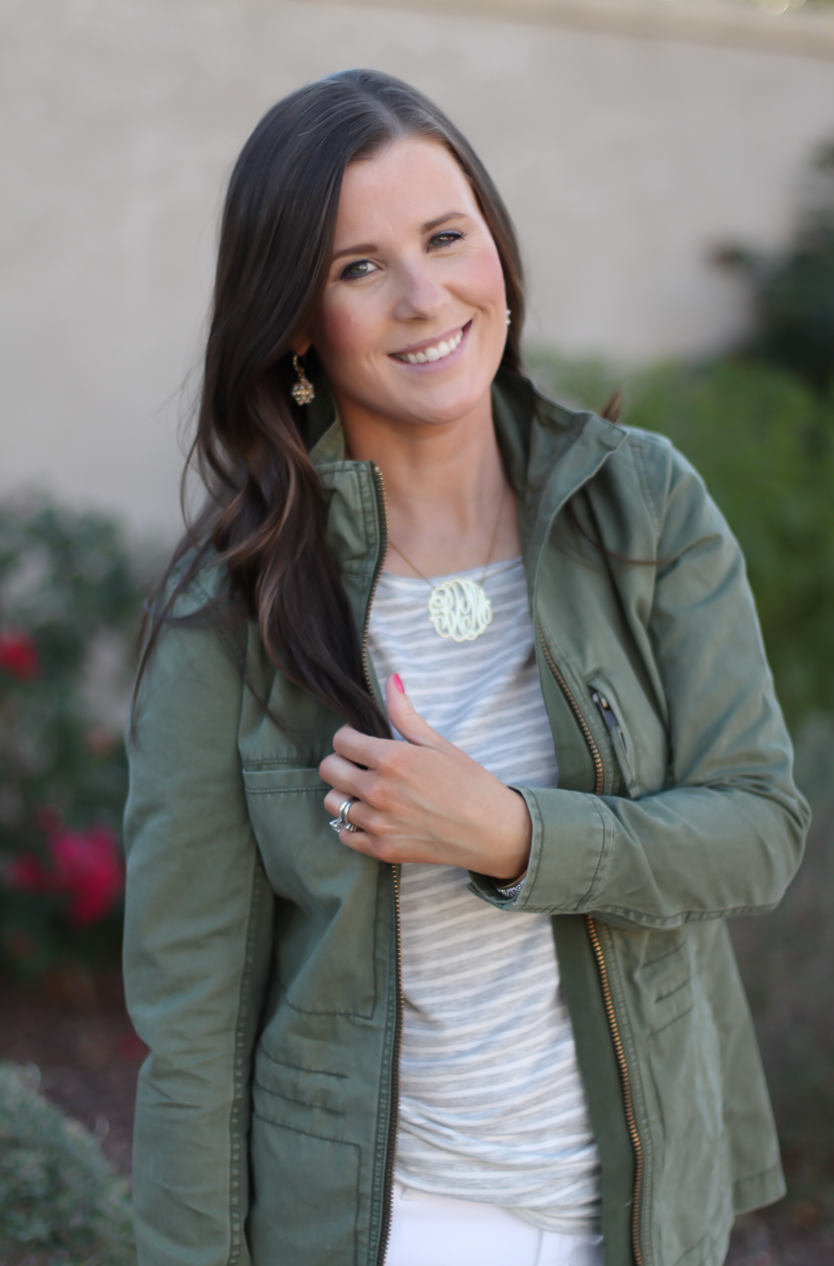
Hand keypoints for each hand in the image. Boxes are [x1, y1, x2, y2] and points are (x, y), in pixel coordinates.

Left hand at [319, 674, 531, 880]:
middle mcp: (378, 791)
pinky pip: (344, 834)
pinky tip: (372, 816)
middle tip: (360, 765)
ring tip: (366, 792)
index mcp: (391, 759)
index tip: (361, 741)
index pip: (341, 741)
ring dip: (345, 793)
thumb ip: (405, 714)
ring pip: (333, 802)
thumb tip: (390, 680)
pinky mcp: (381, 850)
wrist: (493, 831)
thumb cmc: (470, 783)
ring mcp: (378, 823)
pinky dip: (352, 825)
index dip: (348, 737)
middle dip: (341, 761)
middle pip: (329, 769)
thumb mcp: (438, 744)